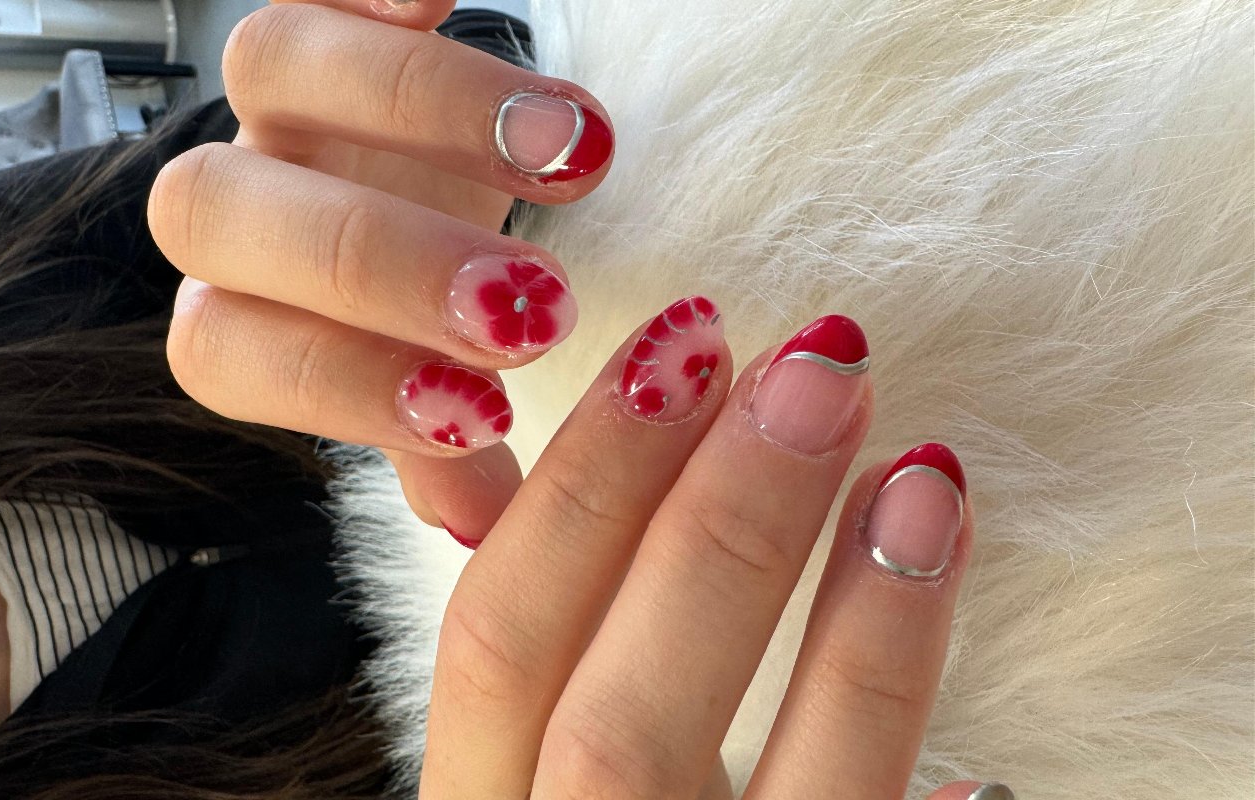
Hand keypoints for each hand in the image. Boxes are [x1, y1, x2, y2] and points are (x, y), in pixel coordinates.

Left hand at [147, 0, 614, 538]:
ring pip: (275, 67)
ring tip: (580, 150)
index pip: (233, 352)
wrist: (425, 195)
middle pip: (229, 216)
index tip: (491, 410)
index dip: (347, 386)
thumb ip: (448, 453)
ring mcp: (279, 99)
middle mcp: (242, 205)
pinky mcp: (337, 14)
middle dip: (383, 262)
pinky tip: (452, 1)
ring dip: (426, 109)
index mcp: (249, 316)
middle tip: (533, 297)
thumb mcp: (437, 388)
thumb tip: (486, 537)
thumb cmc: (429, 315)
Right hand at [421, 298, 1000, 798]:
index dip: (576, 481)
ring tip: (894, 443)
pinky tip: (933, 553)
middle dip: (685, 504)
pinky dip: (885, 678)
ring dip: (804, 580)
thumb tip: (659, 483)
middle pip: (583, 688)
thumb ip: (588, 666)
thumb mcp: (566, 777)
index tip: (675, 346)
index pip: (490, 636)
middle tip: (799, 363)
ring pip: (702, 761)